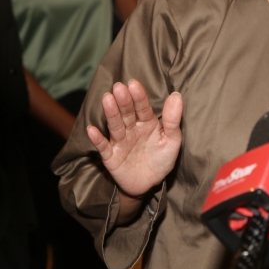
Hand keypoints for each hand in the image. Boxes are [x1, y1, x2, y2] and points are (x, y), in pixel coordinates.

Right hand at [86, 80, 182, 198]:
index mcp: (147, 122)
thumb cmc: (162, 159)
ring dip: (111, 113)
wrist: (150, 184)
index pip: (142, 107)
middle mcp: (132, 129)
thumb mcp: (172, 141)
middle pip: (126, 113)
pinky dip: (97, 139)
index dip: (138, 96)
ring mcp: (120, 141)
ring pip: (115, 125)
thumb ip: (173, 120)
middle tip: (119, 87)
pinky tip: (92, 130)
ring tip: (107, 99)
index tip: (133, 84)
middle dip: (123, 100)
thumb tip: (176, 95)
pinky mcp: (111, 156)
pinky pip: (103, 147)